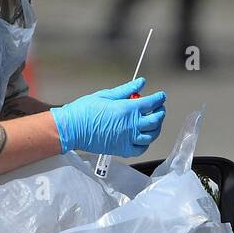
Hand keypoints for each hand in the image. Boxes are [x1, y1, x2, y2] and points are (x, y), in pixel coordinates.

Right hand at [51, 78, 165, 156]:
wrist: (72, 129)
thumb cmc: (84, 111)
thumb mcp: (106, 94)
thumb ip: (126, 90)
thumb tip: (140, 83)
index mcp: (127, 109)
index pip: (152, 103)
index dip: (159, 98)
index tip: (161, 96)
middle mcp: (131, 125)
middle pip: (156, 120)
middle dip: (160, 112)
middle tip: (159, 108)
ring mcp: (128, 139)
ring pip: (151, 136)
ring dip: (156, 128)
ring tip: (154, 122)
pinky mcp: (122, 149)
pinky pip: (141, 149)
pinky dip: (146, 143)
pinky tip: (144, 137)